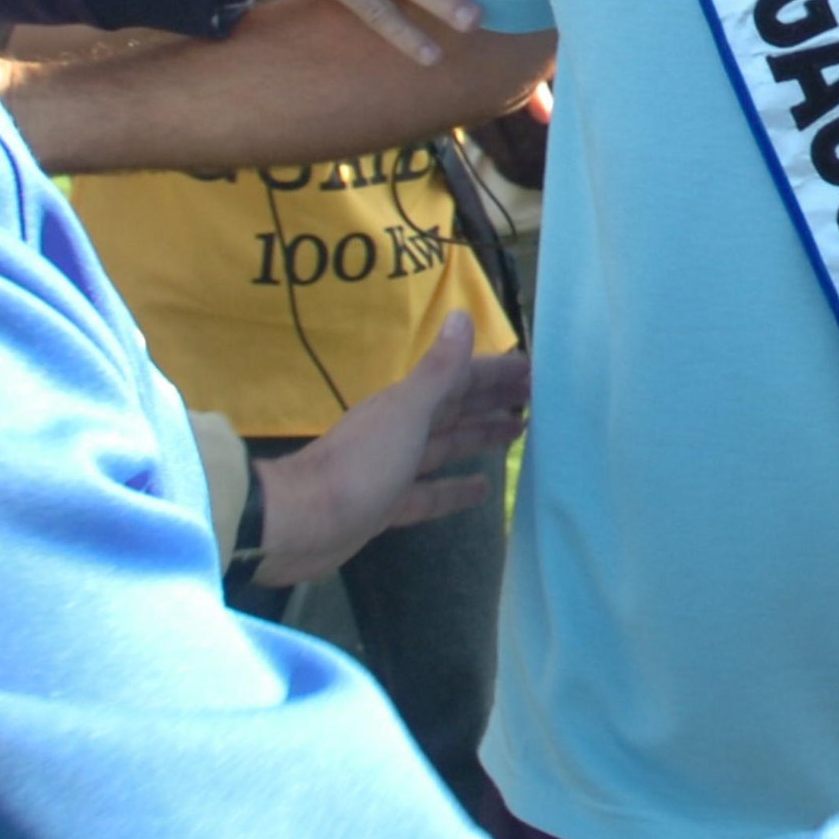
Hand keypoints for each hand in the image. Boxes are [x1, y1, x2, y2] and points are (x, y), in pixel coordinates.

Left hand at [247, 310, 528, 586]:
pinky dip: (457, 488)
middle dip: (493, 400)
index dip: (495, 372)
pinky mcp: (389, 504)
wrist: (300, 523)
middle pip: (455, 409)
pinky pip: (432, 491)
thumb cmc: (359, 465)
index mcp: (406, 404)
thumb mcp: (405, 413)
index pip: (460, 378)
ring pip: (447, 446)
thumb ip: (438, 369)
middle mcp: (401, 430)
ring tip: (519, 434)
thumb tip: (462, 314)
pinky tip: (483, 489)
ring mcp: (394, 468)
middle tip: (538, 400)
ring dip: (480, 437)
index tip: (534, 370)